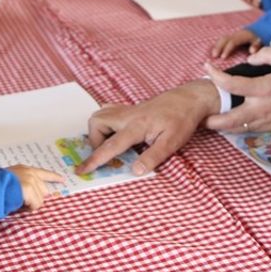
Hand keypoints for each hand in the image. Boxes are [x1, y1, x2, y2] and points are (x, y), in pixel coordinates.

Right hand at [7, 165, 65, 210]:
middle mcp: (29, 173)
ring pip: (40, 199)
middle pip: (43, 190)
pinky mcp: (29, 189)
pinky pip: (35, 205)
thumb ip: (22, 184)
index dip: (54, 177)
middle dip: (37, 198)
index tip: (63, 179)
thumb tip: (32, 195)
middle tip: (24, 203)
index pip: (43, 173)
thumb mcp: (10, 182)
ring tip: (17, 203)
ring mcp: (30, 180)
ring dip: (30, 205)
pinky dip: (28, 208)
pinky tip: (18, 206)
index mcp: (24, 169)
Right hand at [77, 80, 217, 175]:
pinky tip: (116, 132)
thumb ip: (152, 157)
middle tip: (109, 154)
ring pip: (100, 115)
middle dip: (95, 141)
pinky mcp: (129, 108)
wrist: (188, 100)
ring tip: (112, 145)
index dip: (96, 159)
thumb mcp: (172, 143)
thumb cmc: (181, 121)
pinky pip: (108, 111)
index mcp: (137, 126)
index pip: (111, 145)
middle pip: (97, 122)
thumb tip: (135, 171)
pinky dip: (105, 122)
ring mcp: (127, 110)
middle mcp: (127, 115)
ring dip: (99, 131)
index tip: (82, 170)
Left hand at [203, 47, 270, 132]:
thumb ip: (267, 55)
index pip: (231, 85)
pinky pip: (250, 129)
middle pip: (229, 120)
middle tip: (201, 117)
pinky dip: (238, 128)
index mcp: (263, 88)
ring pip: (238, 128)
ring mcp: (266, 121)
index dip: (215, 76)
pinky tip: (233, 124)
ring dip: (223, 127)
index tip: (206, 68)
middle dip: (212, 121)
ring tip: (212, 122)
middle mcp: (261, 108)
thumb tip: (250, 59)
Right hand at [211, 29, 261, 58]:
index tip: (223, 57)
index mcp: (241, 36)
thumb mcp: (259, 42)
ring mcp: (231, 36)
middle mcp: (234, 35)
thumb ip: (256, 46)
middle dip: (218, 47)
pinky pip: (221, 41)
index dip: (227, 49)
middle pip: (224, 39)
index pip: (232, 42)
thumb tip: (252, 51)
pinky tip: (213, 53)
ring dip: (216, 47)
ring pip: (221, 40)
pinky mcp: (229, 38)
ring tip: (212, 55)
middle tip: (214, 56)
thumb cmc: (257, 39)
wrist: (256, 31)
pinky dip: (217, 46)